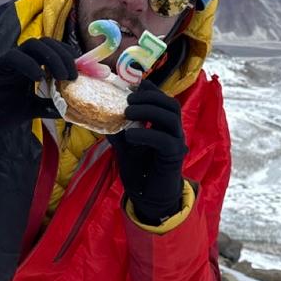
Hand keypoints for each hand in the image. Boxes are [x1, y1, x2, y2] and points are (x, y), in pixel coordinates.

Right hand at [0, 37, 77, 134]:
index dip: (68, 56)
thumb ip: (47, 106)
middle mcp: (21, 58)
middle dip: (64, 56)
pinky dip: (29, 64)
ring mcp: (8, 59)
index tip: (80, 71)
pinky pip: (14, 57)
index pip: (53, 50)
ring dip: (52, 57)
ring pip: (33, 45)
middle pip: (47, 43)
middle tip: (73, 76)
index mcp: (30, 65)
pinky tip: (39, 77)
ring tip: (61, 76)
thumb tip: (67, 110)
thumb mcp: (30, 109)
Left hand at [109, 80, 186, 224]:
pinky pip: (165, 140)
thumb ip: (118, 131)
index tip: (133, 84)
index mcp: (163, 125)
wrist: (149, 196)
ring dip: (148, 110)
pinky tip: (130, 135)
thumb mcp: (124, 146)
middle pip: (170, 104)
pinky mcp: (174, 156)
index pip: (162, 100)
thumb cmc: (139, 170)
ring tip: (128, 112)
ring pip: (171, 117)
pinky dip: (146, 134)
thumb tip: (103, 115)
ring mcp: (176, 142)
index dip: (150, 89)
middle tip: (128, 99)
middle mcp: (173, 131)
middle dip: (149, 97)